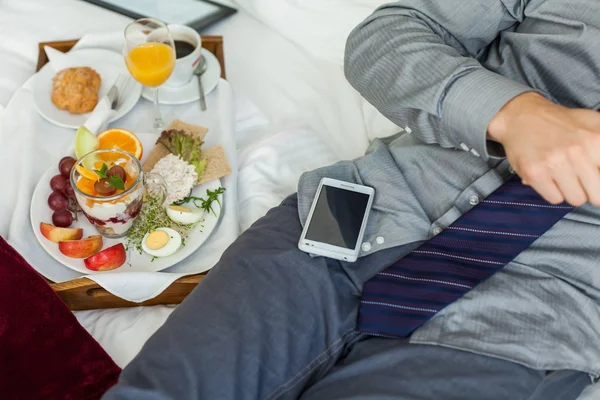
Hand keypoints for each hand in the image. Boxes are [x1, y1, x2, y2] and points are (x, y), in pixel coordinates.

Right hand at [488, 92, 599, 206]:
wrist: (521, 116)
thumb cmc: (558, 122)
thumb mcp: (594, 122)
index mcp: (596, 139)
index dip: (598, 175)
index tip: (592, 172)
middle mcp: (576, 151)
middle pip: (596, 195)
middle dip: (589, 189)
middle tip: (580, 178)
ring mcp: (554, 163)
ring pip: (576, 199)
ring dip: (570, 191)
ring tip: (563, 176)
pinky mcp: (535, 173)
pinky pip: (554, 198)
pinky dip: (552, 191)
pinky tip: (549, 177)